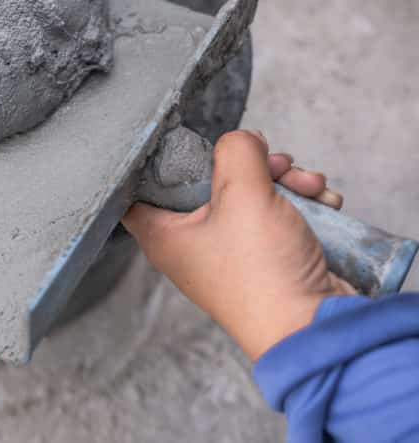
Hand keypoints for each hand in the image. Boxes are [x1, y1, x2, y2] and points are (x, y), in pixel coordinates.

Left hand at [123, 130, 355, 360]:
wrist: (316, 324)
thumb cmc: (262, 270)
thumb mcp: (243, 194)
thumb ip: (235, 152)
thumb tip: (241, 139)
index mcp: (164, 233)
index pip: (139, 188)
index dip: (160, 161)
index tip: (188, 143)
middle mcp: (191, 244)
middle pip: (209, 182)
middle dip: (251, 165)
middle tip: (276, 163)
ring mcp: (231, 252)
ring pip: (251, 195)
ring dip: (286, 181)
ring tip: (309, 185)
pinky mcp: (267, 258)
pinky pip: (278, 216)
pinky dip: (302, 204)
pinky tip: (324, 202)